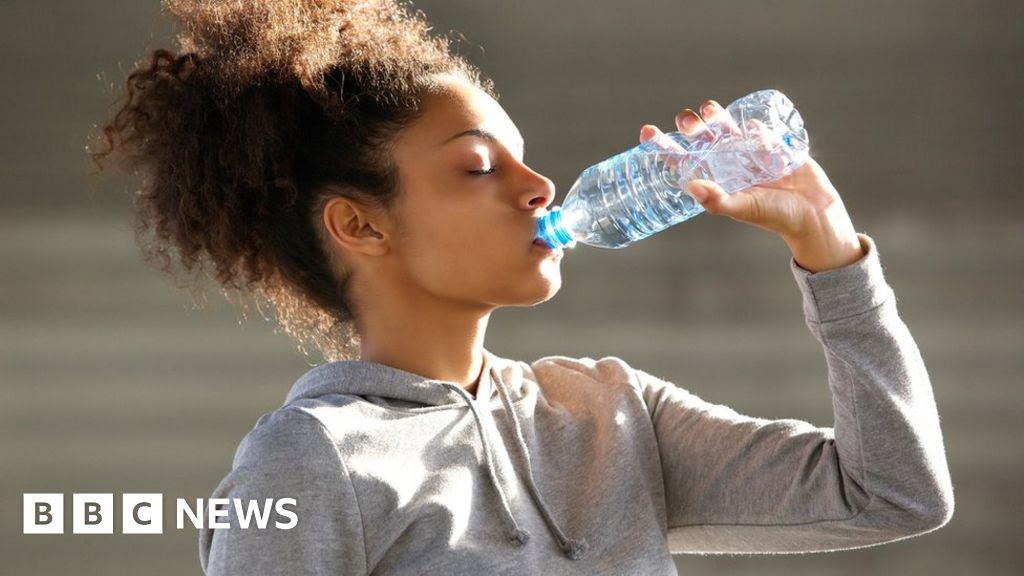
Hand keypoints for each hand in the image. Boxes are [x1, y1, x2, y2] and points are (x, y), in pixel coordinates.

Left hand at [639, 99, 865, 271]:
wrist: (815, 215)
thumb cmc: (776, 217)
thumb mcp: (744, 208)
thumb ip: (719, 201)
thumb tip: (692, 186)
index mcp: (716, 182)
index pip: (683, 162)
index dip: (664, 147)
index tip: (646, 132)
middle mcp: (729, 167)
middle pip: (702, 141)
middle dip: (691, 127)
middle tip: (687, 120)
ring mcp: (750, 156)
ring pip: (727, 131)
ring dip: (716, 118)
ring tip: (708, 109)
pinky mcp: (772, 148)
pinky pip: (758, 130)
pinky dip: (753, 126)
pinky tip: (751, 126)